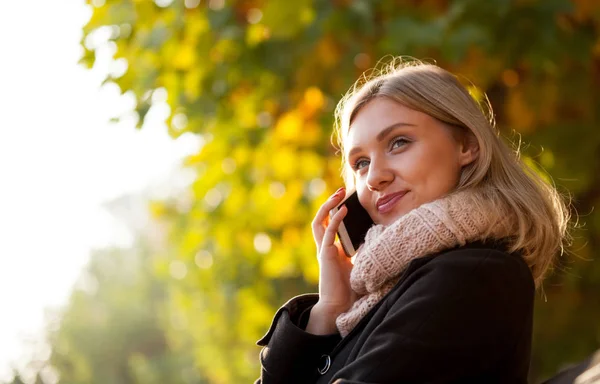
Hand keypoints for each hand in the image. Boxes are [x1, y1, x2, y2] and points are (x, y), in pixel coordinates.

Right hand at [307, 187, 357, 334]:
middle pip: (320, 220)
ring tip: (338, 194)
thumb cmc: (350, 290)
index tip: (346, 199)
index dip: (334, 211)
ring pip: (318, 222)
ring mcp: (323, 251)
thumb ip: (362, 253)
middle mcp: (324, 248)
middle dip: (328, 203)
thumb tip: (379, 242)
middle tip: (341, 190)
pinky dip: (335, 220)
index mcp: (331, 249)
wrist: (339, 307)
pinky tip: (343, 210)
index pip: (329, 224)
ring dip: (327, 206)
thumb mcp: (359, 266)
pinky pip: (328, 233)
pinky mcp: (325, 256)